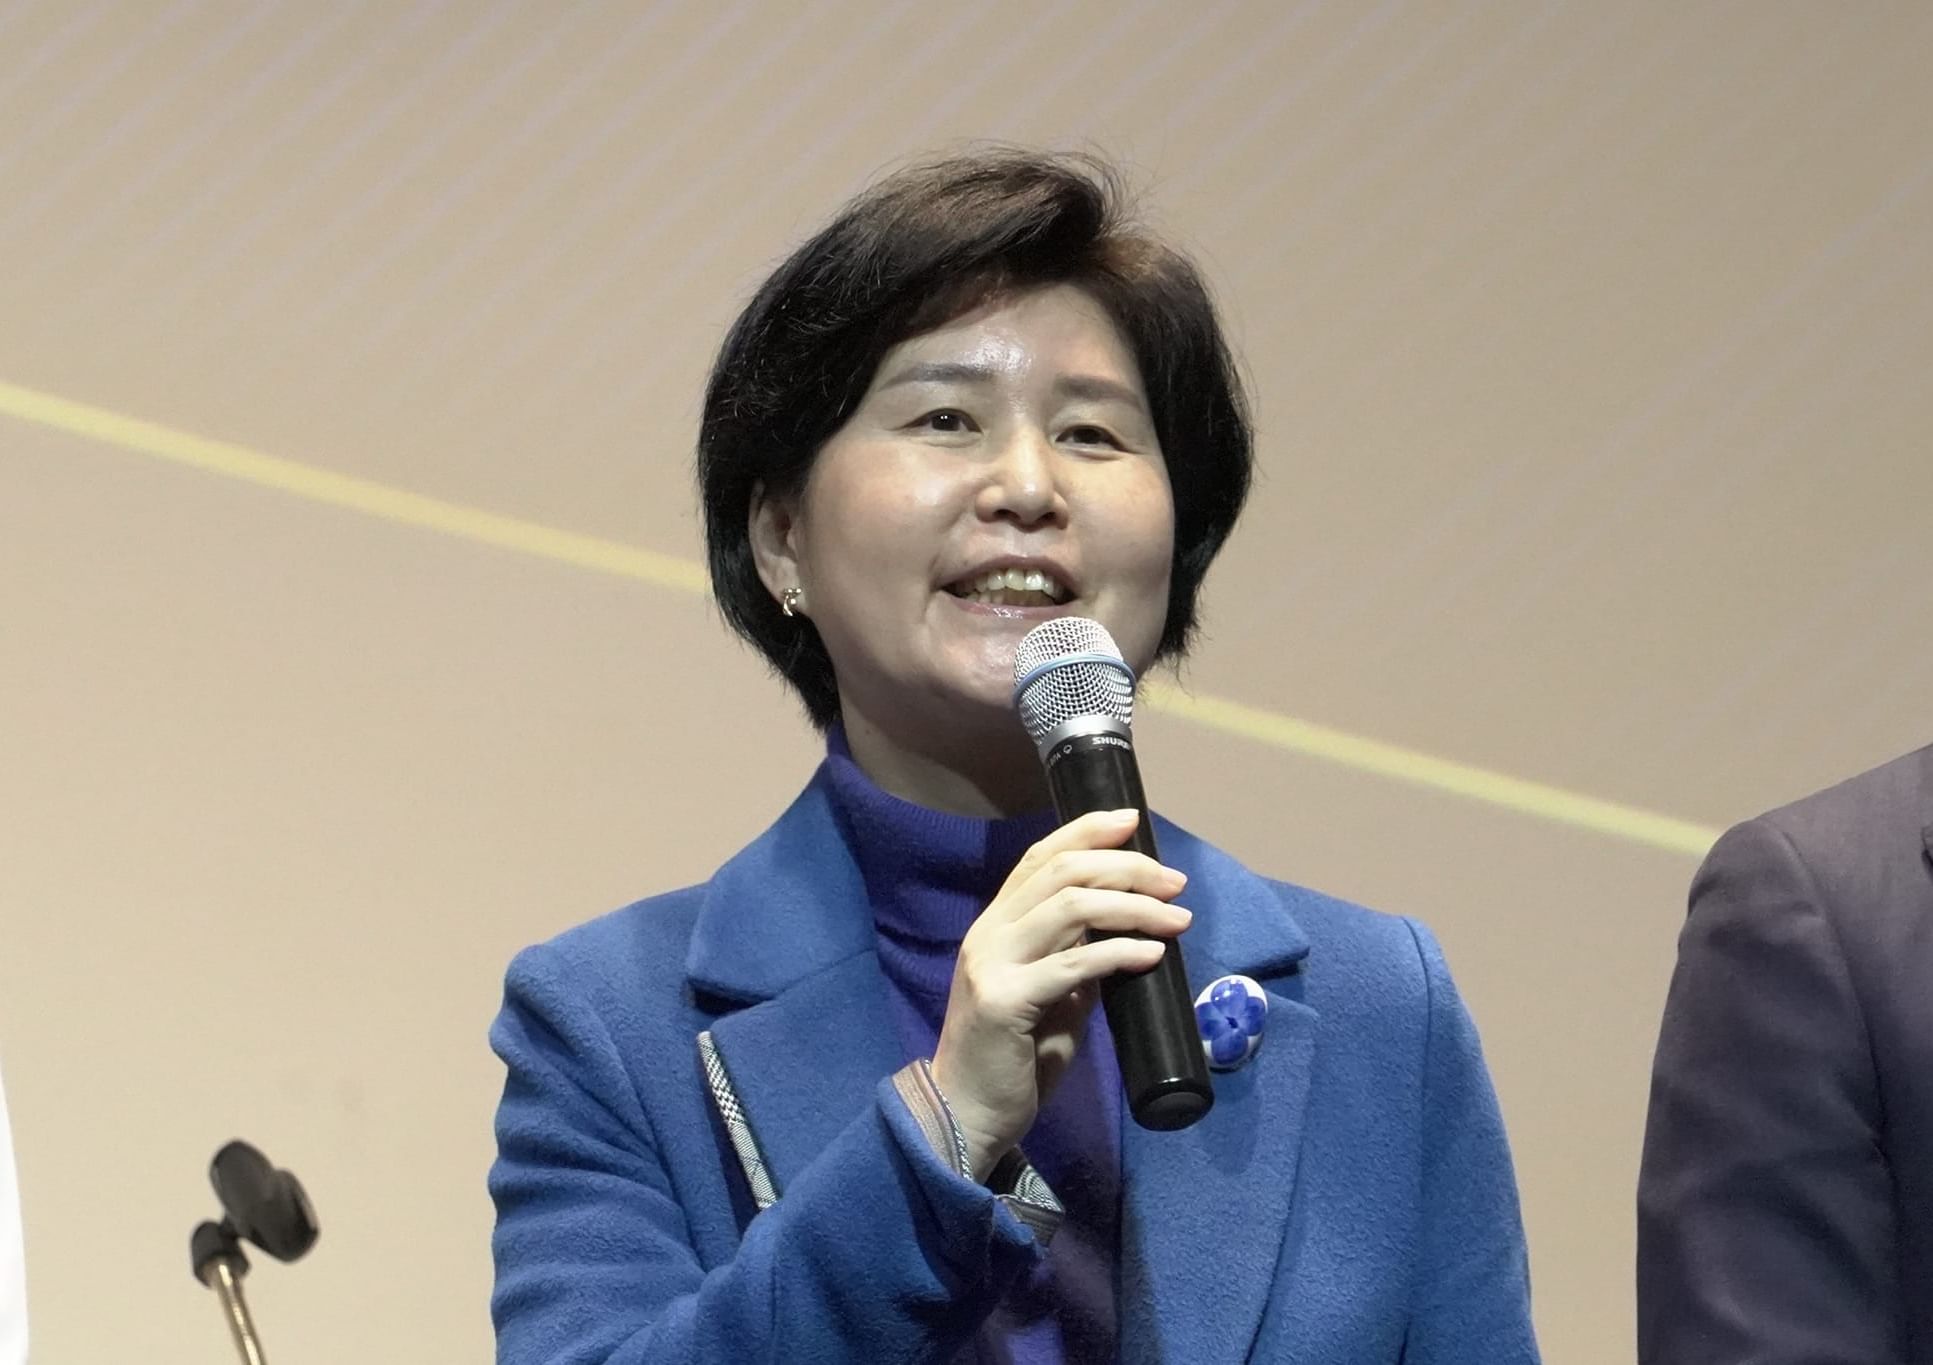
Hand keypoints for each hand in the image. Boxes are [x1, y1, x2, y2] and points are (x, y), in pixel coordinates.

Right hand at [930, 809, 1190, 1180]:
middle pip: (1062, 873)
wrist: (967, 1114)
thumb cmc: (1012, 1058)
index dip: (1087, 831)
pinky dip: (1120, 952)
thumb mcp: (1050, 996)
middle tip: (1174, 882)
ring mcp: (991, 964)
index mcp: (995, 925)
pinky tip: (1152, 955)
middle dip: (1126, 867)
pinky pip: (1073, 964)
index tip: (1134, 820)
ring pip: (1070, 907)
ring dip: (1133, 905)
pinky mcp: (1004, 1001)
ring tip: (1177, 918)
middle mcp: (989, 933)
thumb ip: (1076, 960)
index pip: (1039, 857)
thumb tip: (1129, 934)